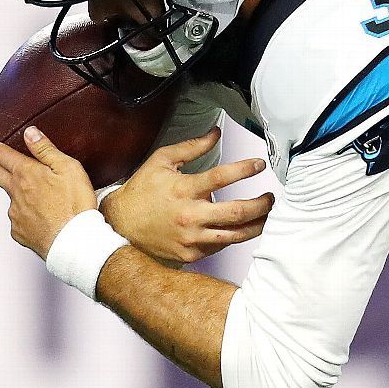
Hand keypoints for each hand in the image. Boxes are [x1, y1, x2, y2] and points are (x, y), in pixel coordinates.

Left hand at [0, 126, 98, 259]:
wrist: (74, 240)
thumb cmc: (76, 203)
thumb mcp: (68, 168)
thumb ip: (46, 150)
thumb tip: (30, 132)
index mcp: (27, 174)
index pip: (5, 156)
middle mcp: (16, 193)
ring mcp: (15, 213)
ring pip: (10, 199)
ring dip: (13, 192)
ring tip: (24, 193)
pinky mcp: (19, 231)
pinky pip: (19, 220)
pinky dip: (25, 215)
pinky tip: (37, 217)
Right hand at [103, 127, 272, 264]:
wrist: (117, 228)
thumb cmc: (141, 192)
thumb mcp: (161, 162)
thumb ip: (191, 147)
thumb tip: (215, 132)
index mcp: (184, 190)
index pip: (223, 177)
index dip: (245, 169)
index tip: (259, 164)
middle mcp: (190, 216)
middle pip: (238, 212)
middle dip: (262, 205)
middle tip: (271, 199)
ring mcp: (191, 238)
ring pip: (235, 236)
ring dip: (256, 226)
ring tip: (266, 217)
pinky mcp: (190, 255)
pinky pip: (220, 247)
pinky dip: (232, 237)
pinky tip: (239, 229)